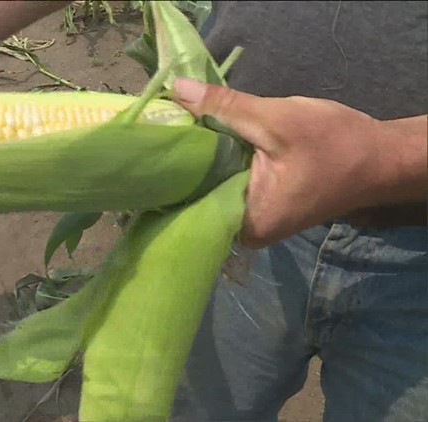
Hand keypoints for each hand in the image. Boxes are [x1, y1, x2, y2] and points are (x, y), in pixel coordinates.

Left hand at [172, 78, 426, 247]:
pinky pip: (224, 185)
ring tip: (172, 136)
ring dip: (198, 162)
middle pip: (196, 196)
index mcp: (246, 224)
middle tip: (155, 133)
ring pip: (210, 189)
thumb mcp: (276, 119)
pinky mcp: (258, 207)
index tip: (148, 147)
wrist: (381, 160)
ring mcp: (251, 222)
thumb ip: (225, 107)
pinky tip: (200, 144)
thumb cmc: (335, 145)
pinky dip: (216, 165)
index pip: (189, 203)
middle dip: (180, 165)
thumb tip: (177, 90)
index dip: (167, 173)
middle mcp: (243, 232)